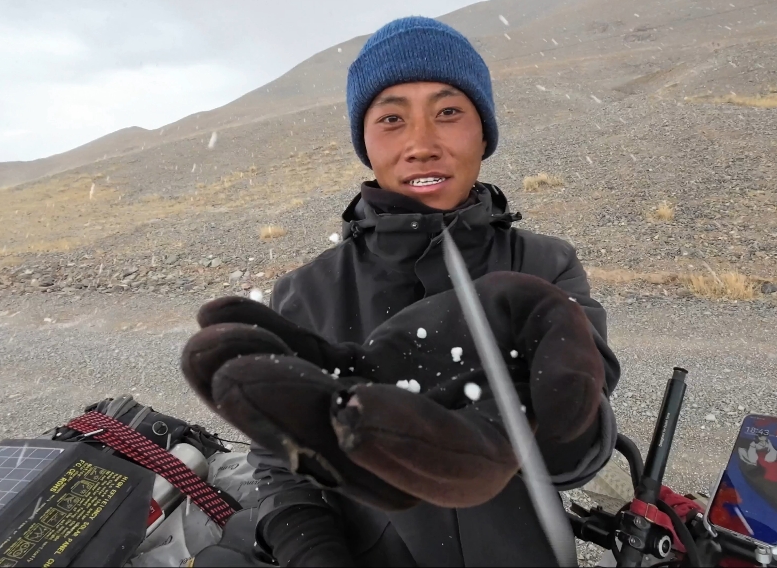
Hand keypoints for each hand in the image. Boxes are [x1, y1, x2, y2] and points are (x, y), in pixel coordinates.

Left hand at [181, 271, 603, 509]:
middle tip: (244, 375)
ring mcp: (374, 417)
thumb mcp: (564, 337)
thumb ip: (568, 374)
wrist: (505, 335)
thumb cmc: (537, 340)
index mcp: (481, 448)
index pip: (442, 463)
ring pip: (310, 420)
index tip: (354, 404)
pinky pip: (302, 372)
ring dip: (255, 386)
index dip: (399, 439)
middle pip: (353, 454)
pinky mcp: (348, 383)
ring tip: (209, 344)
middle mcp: (416, 450)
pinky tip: (219, 313)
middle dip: (294, 416)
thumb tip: (552, 420)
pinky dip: (262, 345)